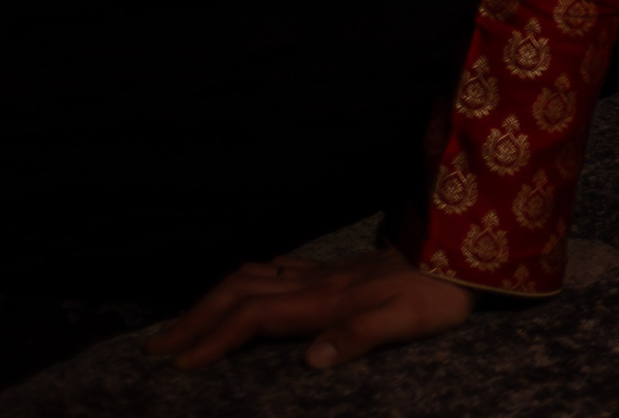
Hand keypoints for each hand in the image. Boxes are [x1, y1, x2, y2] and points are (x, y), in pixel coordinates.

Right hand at [146, 249, 475, 369]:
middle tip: (157, 345)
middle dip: (195, 317)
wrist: (461, 256)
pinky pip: (275, 270)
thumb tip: (311, 360)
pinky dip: (245, 281)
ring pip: (251, 277)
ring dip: (212, 298)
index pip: (253, 317)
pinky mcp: (334, 268)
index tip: (180, 362)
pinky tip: (242, 288)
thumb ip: (360, 336)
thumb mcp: (408, 321)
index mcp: (325, 300)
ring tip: (183, 322)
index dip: (214, 338)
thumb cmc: (437, 296)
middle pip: (238, 292)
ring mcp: (323, 272)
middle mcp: (315, 282)